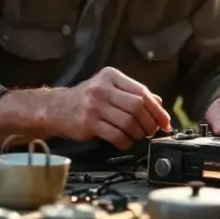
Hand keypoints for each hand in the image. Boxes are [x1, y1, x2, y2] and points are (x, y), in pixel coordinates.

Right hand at [52, 67, 172, 149]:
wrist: (54, 108)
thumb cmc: (85, 99)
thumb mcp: (108, 88)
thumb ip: (132, 93)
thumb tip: (159, 102)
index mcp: (111, 76)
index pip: (142, 91)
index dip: (157, 109)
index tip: (165, 121)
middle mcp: (103, 88)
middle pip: (137, 106)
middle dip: (149, 122)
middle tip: (150, 131)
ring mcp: (94, 106)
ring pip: (128, 122)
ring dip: (138, 133)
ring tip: (138, 136)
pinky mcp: (88, 123)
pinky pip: (116, 135)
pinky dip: (125, 141)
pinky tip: (125, 142)